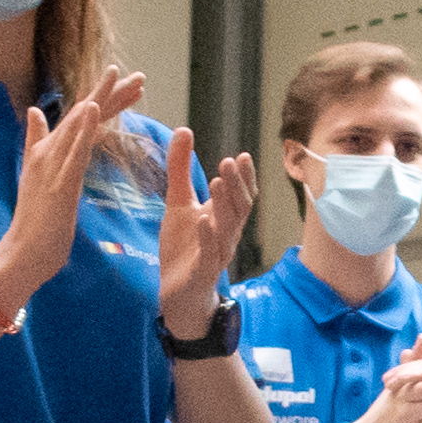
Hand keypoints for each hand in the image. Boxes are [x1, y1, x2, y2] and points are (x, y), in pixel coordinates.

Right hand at [0, 69, 139, 312]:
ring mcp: (51, 165)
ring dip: (100, 99)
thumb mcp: (37, 176)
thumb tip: (34, 111)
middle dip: (110, 92)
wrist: (21, 253)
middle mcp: (48, 151)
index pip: (80, 118)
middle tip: (137, 75)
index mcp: (48, 151)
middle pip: (82, 114)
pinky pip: (73, 150)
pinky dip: (83, 128)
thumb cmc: (34, 222)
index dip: (104, 98)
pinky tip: (94, 108)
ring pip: (79, 125)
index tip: (128, 84)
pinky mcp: (58, 182)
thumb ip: (35, 141)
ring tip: (119, 76)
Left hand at [152, 124, 255, 332]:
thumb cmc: (183, 247)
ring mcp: (217, 253)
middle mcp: (227, 234)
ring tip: (219, 182)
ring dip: (224, 205)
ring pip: (228, 228)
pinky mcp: (202, 271)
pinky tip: (203, 220)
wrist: (176, 292)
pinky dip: (207, 237)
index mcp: (224, 218)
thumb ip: (180, 168)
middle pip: (239, 207)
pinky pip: (209, 254)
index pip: (241, 195)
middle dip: (237, 185)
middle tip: (230, 161)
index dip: (244, 178)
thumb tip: (183, 129)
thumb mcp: (178, 202)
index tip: (242, 156)